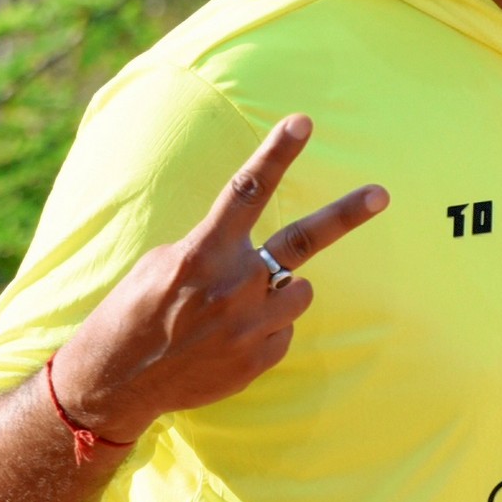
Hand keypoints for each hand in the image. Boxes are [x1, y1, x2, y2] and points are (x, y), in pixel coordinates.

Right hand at [53, 114, 386, 435]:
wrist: (119, 379)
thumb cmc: (136, 310)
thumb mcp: (163, 262)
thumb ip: (213, 248)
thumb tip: (252, 249)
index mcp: (203, 252)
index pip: (248, 191)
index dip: (277, 153)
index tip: (302, 122)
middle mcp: (234, 285)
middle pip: (303, 239)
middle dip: (346, 214)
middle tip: (382, 194)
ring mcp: (250, 326)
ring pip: (300, 292)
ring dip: (279, 293)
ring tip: (238, 308)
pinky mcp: (258, 360)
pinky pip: (284, 331)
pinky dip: (264, 329)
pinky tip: (229, 339)